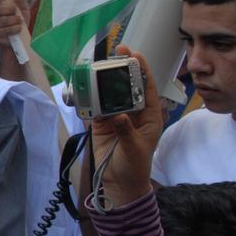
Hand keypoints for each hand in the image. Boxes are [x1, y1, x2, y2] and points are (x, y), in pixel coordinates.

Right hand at [0, 0, 29, 48]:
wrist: (18, 38)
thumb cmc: (18, 20)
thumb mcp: (22, 8)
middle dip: (9, 10)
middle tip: (15, 11)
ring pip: (2, 20)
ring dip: (15, 20)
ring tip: (19, 21)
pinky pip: (5, 30)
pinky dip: (15, 28)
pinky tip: (18, 28)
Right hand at [89, 45, 163, 206]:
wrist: (119, 182)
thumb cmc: (135, 166)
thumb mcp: (134, 149)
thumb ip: (126, 131)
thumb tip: (118, 115)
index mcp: (149, 115)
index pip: (147, 88)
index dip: (142, 71)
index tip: (135, 55)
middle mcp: (133, 112)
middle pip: (127, 86)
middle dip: (122, 69)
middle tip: (116, 53)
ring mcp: (115, 116)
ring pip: (110, 93)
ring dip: (104, 80)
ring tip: (98, 66)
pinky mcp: (100, 123)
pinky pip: (95, 106)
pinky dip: (90, 98)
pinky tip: (85, 87)